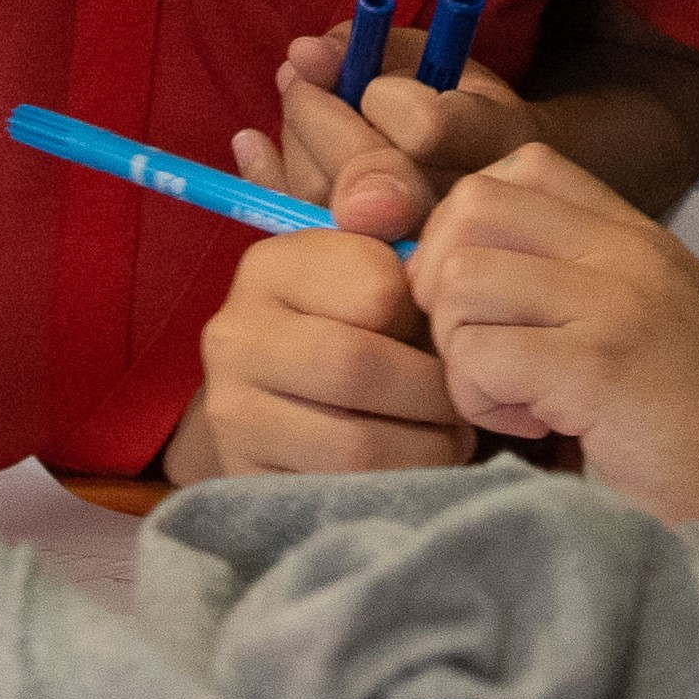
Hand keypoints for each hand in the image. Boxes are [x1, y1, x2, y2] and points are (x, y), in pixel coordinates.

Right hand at [173, 219, 469, 480]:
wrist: (290, 394)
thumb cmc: (363, 311)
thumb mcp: (381, 249)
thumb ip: (395, 205)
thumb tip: (384, 204)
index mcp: (270, 265)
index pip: (377, 288)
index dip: (430, 313)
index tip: (449, 324)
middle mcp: (234, 335)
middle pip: (359, 366)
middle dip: (433, 389)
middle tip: (467, 396)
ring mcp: (231, 414)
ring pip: (353, 442)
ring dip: (424, 445)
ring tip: (452, 435)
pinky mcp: (242, 480)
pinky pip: (336, 493)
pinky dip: (395, 484)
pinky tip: (417, 464)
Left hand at [235, 25, 540, 239]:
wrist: (491, 181)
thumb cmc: (455, 100)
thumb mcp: (431, 57)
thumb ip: (373, 48)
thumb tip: (303, 54)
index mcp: (498, 139)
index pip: (425, 128)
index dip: (382, 100)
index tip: (370, 82)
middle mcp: (463, 203)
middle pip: (368, 173)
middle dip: (318, 116)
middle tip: (298, 81)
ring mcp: (417, 249)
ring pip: (329, 205)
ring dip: (295, 142)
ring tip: (299, 101)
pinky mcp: (365, 269)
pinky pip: (299, 231)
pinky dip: (265, 181)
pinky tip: (250, 142)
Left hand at [408, 142, 698, 577]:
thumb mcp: (652, 310)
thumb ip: (581, 276)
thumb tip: (465, 270)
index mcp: (633, 233)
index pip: (521, 166)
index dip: (469, 227)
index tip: (481, 299)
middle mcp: (622, 250)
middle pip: (472, 209)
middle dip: (442, 284)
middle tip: (477, 348)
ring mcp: (612, 301)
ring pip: (461, 282)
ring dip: (458, 350)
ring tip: (509, 393)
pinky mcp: (596, 367)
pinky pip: (476, 356)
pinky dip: (478, 400)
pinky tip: (530, 427)